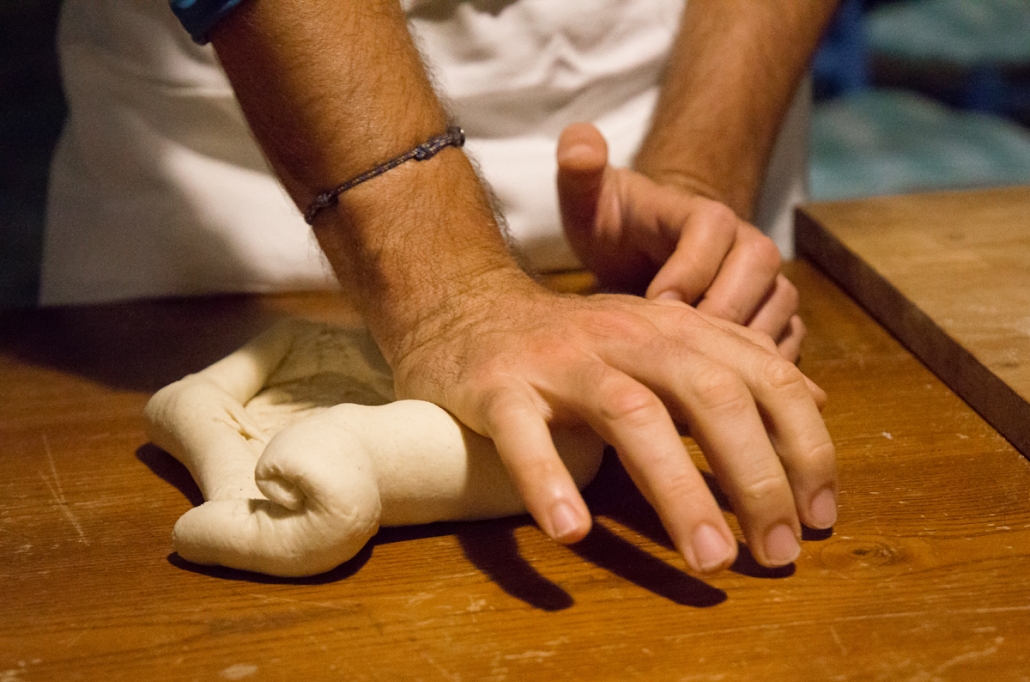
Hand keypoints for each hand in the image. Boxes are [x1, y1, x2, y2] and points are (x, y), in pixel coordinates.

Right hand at [390, 270, 835, 573]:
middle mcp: (627, 336)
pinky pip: (524, 434)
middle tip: (779, 553)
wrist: (467, 306)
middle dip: (756, 476)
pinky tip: (572, 531)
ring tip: (711, 560)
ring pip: (632, 414)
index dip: (805, 445)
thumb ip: (734, 363)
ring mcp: (560, 360)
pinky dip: (549, 480)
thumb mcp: (661, 338)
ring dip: (679, 489)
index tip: (822, 515)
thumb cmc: (574, 340)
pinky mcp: (498, 387)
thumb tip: (816, 402)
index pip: (763, 376)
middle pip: (711, 394)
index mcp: (674, 328)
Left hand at [557, 123, 804, 360]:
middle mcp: (742, 244)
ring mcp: (762, 282)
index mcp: (700, 212)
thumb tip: (578, 144)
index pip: (713, 230)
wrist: (636, 248)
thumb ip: (579, 169)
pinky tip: (726, 390)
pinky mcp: (768, 317)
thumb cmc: (611, 224)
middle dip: (724, 311)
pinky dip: (765, 367)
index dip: (690, 267)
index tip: (654, 302)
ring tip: (702, 376)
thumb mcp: (586, 198)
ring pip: (782, 307)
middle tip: (680, 350)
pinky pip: (789, 341)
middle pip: (762, 270)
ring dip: (747, 344)